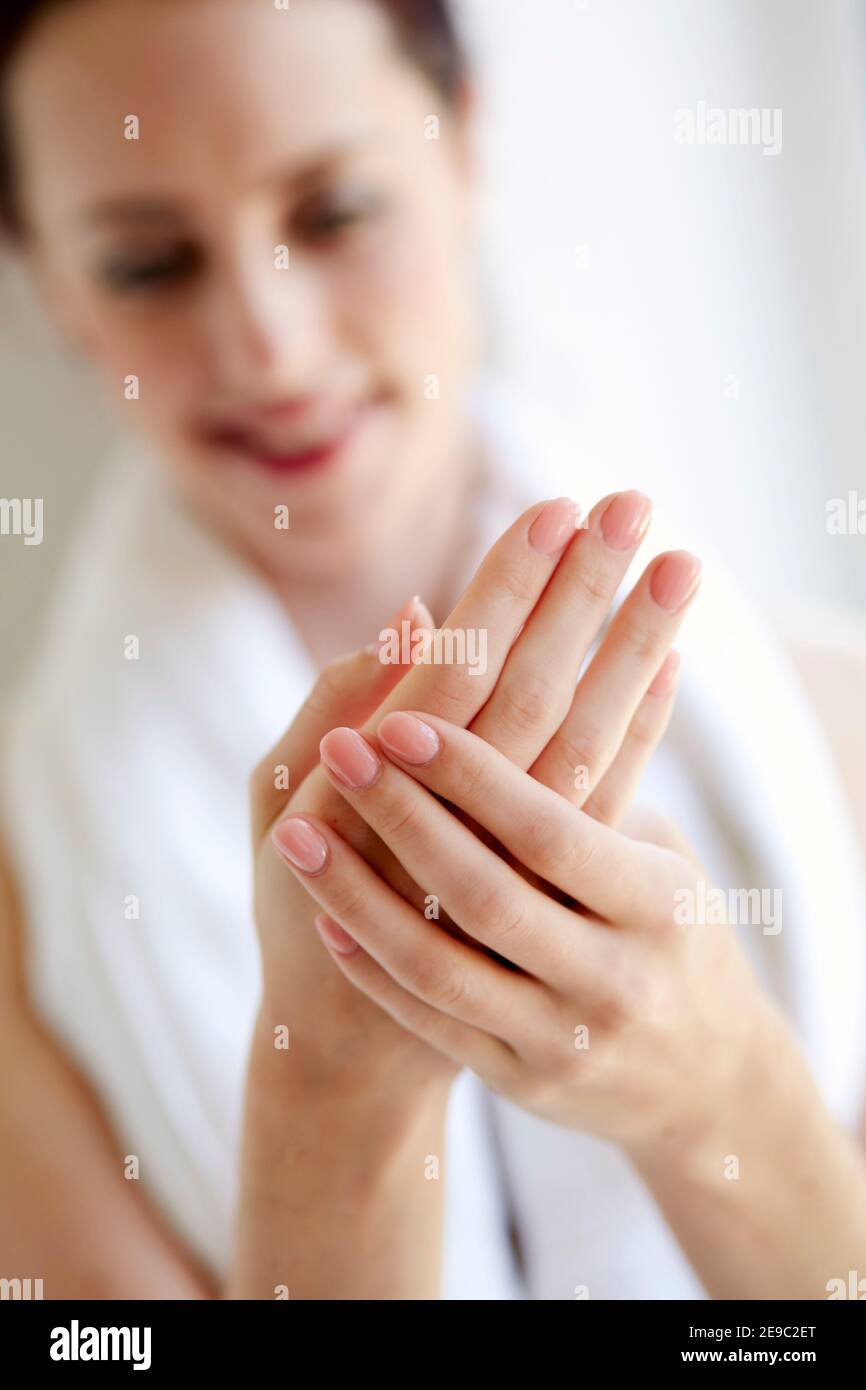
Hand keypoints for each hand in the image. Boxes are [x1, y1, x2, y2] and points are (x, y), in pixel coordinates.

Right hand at [258, 492, 699, 1091]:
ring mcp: (519, 868)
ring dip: (636, 647)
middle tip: (628, 502)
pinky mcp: (558, 897)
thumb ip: (332, 706)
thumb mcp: (280, 807)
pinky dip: (646, 731)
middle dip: (585, 593)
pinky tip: (674, 665)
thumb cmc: (302, 906)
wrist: (357, 1047)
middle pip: (537, 689)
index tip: (553, 510)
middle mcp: (461, 827)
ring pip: (589, 739)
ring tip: (677, 565)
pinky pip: (610, 803)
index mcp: (376, 789)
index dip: (507, 591)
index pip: (458, 671)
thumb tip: (412, 617)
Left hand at [279, 712, 780, 1156]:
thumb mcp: (665, 852)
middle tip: (339, 751)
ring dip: (357, 897)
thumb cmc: (674, 929)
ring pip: (440, 968)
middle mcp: (615, 979)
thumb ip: (606, 774)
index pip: (549, 831)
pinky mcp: (522, 1081)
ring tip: (296, 835)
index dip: (472, 776)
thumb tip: (572, 658)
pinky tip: (325, 914)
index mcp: (659, 904)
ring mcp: (564, 1040)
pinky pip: (432, 1020)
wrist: (708, 1081)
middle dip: (402, 817)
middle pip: (485, 894)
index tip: (399, 720)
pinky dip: (374, 967)